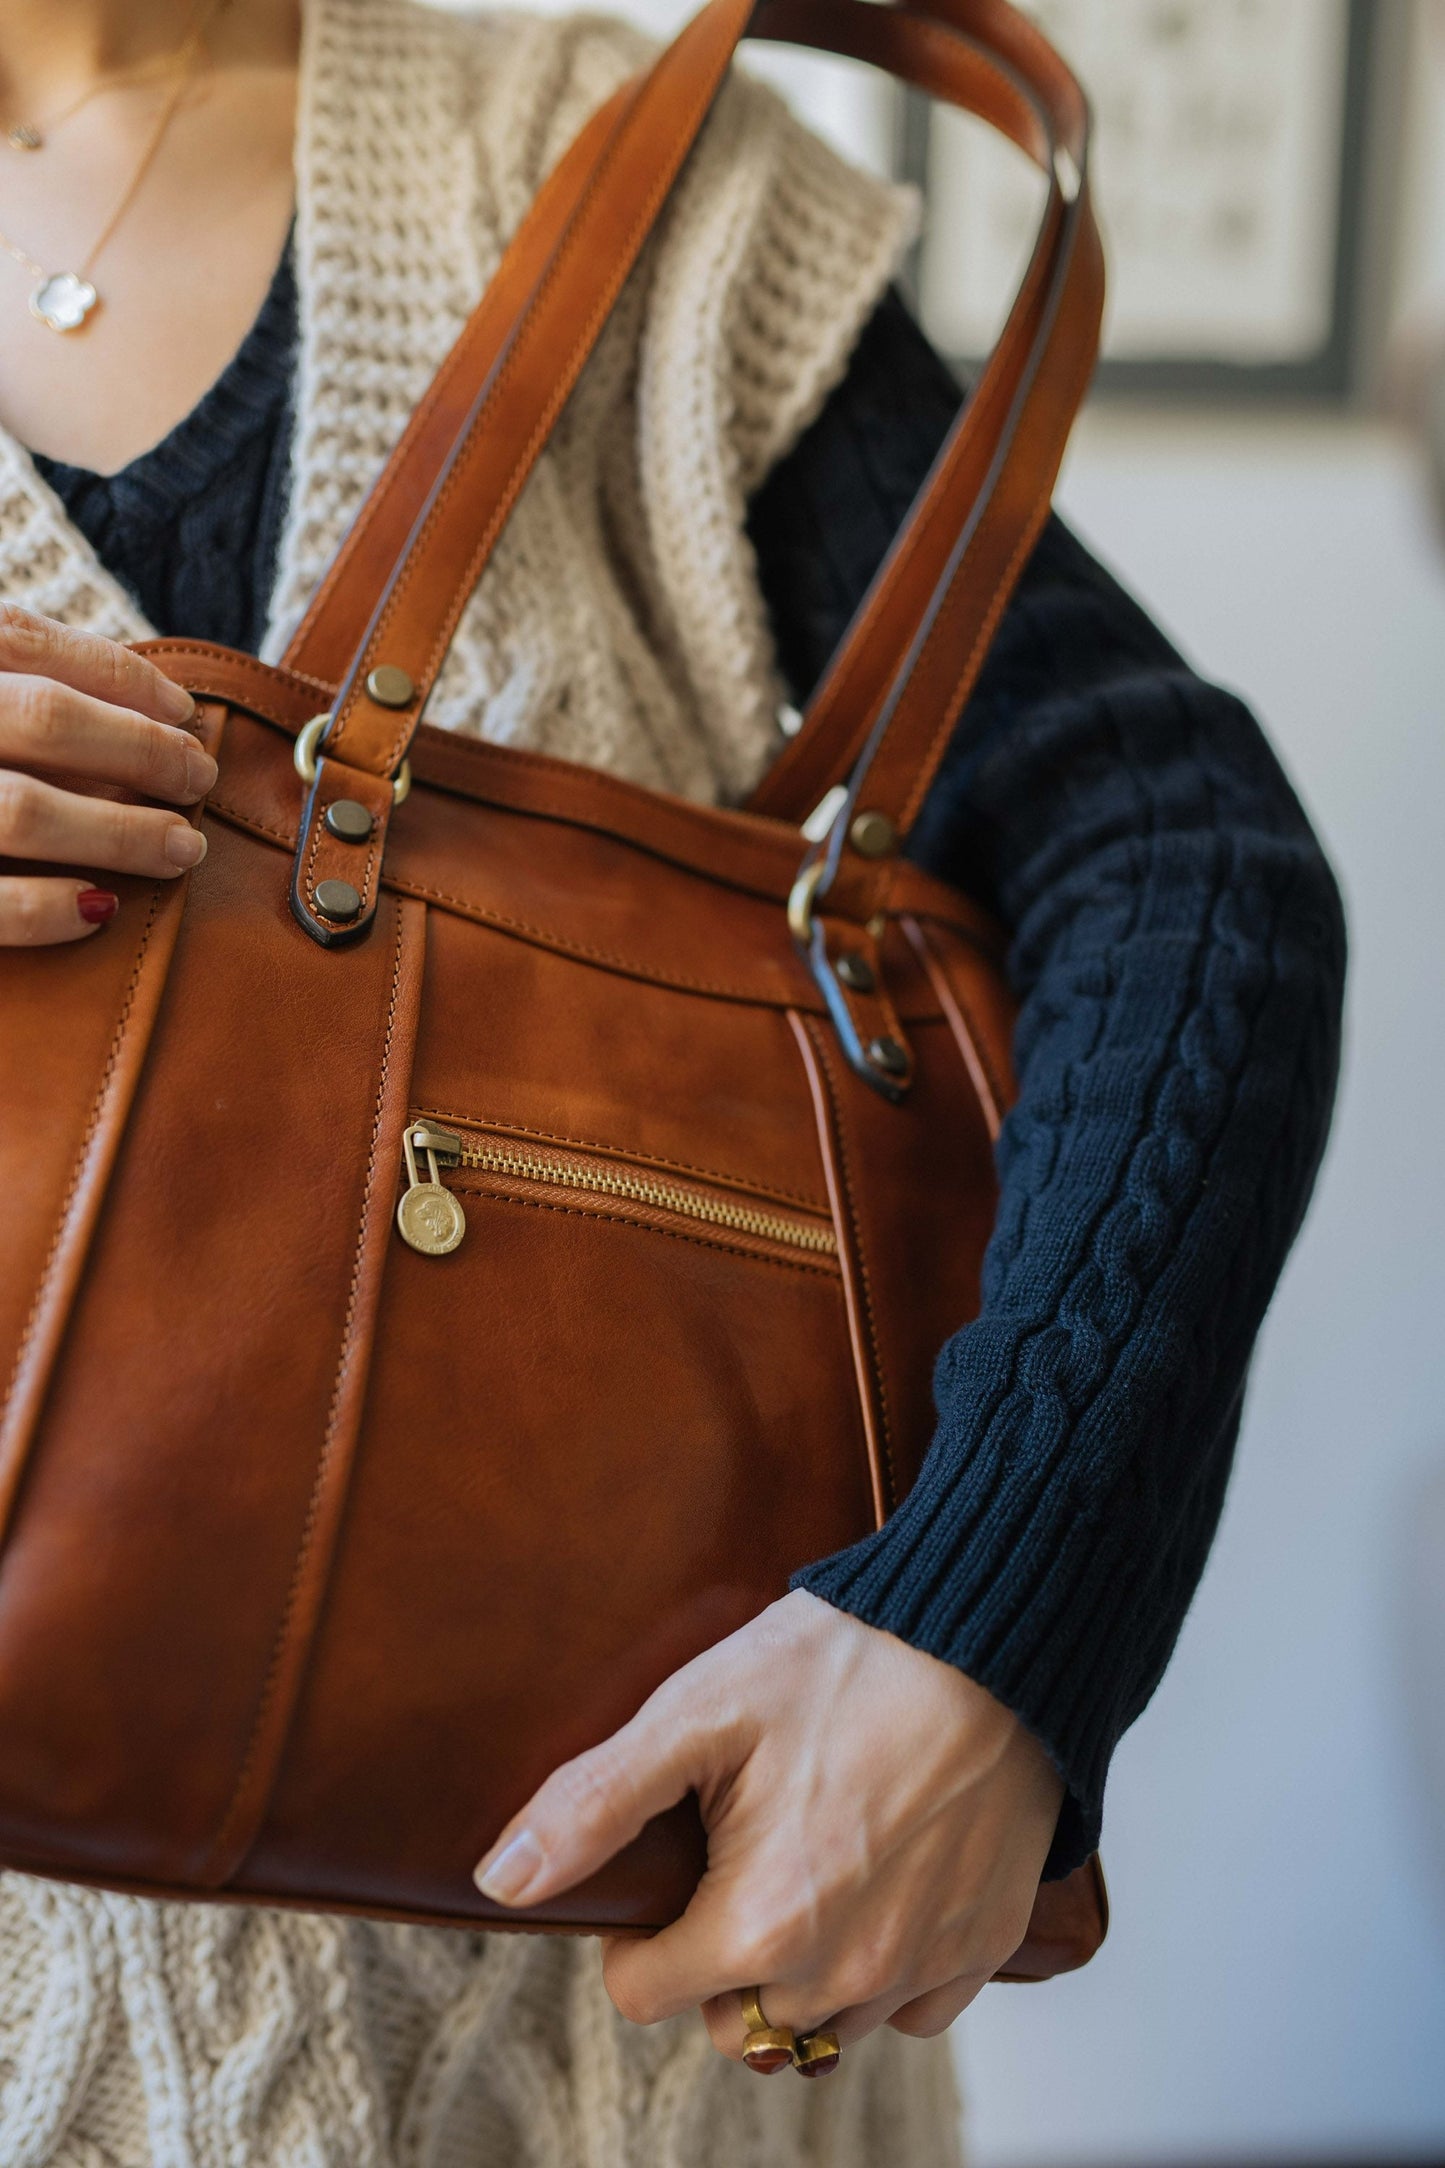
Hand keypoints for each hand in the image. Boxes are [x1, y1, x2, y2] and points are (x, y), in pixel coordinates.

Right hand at [0, 605, 212, 945]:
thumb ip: (13, 690)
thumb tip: (141, 718)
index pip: (23, 640)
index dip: (116, 675)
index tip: (185, 711)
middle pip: (45, 720)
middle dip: (142, 751)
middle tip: (201, 779)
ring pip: (26, 811)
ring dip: (121, 832)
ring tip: (184, 849)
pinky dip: (46, 907)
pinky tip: (100, 908)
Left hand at [474, 1589, 1063, 2061]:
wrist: (991, 1636)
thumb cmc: (843, 1661)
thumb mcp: (700, 1709)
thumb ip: (597, 1801)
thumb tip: (502, 1878)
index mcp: (761, 1924)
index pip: (643, 1997)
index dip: (636, 1936)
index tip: (668, 1867)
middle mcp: (843, 1971)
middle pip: (733, 2025)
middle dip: (715, 1962)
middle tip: (734, 1861)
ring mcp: (919, 1967)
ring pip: (820, 2026)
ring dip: (797, 1973)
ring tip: (804, 1865)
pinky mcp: (980, 1947)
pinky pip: (907, 2009)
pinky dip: (881, 1968)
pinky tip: (875, 1882)